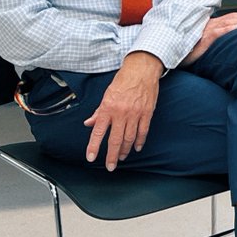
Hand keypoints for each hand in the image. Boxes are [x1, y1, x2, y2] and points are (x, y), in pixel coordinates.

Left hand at [84, 51, 162, 170]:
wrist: (142, 70)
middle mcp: (121, 113)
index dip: (94, 146)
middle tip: (110, 166)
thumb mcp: (106, 95)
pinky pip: (143, 131)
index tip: (91, 157)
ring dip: (124, 150)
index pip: (98, 132)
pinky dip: (140, 141)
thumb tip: (89, 123)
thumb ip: (98, 112)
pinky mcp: (147, 113)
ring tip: (121, 157)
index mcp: (108, 108)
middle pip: (115, 140)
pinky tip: (136, 147)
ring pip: (129, 138)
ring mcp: (135, 114)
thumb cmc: (123, 80)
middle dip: (111, 155)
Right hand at [181, 12, 236, 66]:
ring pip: (227, 22)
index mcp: (211, 26)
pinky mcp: (202, 39)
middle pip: (232, 18)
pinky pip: (216, 33)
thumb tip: (228, 41)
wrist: (170, 53)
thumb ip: (215, 41)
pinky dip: (227, 29)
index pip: (231, 19)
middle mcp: (209, 25)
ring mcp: (205, 31)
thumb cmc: (186, 50)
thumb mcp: (203, 44)